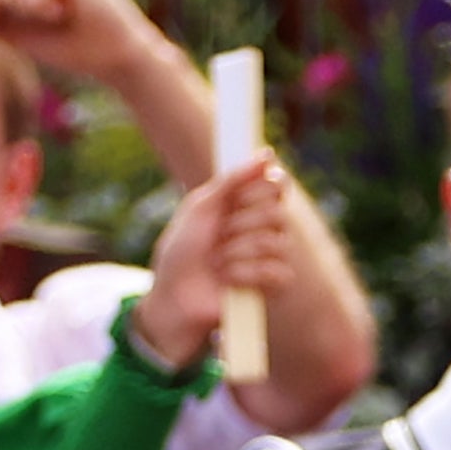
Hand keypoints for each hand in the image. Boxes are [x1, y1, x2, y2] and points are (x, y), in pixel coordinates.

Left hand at [131, 155, 291, 369]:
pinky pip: (275, 270)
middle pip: (276, 211)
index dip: (259, 189)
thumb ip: (231, 180)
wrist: (174, 296)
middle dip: (239, 224)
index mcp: (249, 206)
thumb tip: (267, 153)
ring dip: (236, 252)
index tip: (236, 198)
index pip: (276, 185)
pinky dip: (244, 274)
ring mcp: (273, 257)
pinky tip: (229, 281)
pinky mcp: (275, 285)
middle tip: (218, 236)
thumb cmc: (182, 252)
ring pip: (273, 241)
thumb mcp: (199, 208)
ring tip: (218, 263)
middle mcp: (266, 228)